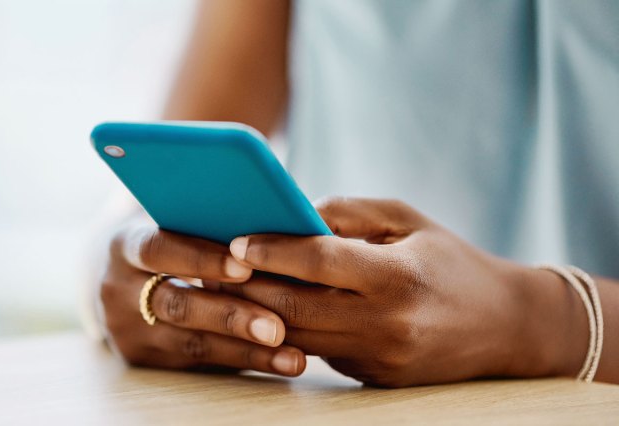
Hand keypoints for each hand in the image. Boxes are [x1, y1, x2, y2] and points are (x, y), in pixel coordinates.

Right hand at [98, 219, 305, 376]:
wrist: (127, 277)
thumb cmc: (174, 240)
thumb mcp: (177, 225)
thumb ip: (212, 226)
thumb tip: (282, 228)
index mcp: (126, 245)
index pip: (160, 249)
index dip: (202, 259)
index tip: (246, 267)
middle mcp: (119, 290)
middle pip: (177, 305)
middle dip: (230, 316)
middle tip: (276, 327)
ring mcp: (129, 330)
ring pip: (192, 343)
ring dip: (248, 351)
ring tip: (292, 357)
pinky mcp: (145, 360)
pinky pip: (201, 363)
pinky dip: (245, 361)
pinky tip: (280, 361)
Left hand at [221, 198, 586, 386]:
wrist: (505, 326)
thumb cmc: (451, 261)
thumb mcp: (408, 220)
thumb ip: (349, 214)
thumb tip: (294, 216)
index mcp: (397, 277)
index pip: (319, 263)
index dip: (272, 250)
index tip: (236, 240)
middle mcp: (387, 325)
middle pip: (295, 308)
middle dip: (248, 287)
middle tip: (214, 267)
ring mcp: (379, 358)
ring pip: (299, 337)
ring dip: (258, 314)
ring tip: (230, 288)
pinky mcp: (374, 377)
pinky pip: (320, 351)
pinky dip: (291, 330)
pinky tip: (272, 309)